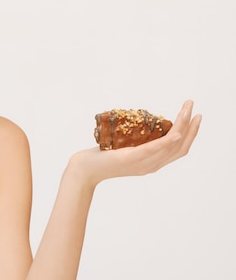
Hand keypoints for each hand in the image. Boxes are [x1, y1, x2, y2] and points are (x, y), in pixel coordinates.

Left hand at [70, 100, 201, 186]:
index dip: (190, 134)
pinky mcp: (132, 157)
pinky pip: (154, 149)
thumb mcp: (123, 148)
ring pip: (171, 144)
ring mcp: (143, 163)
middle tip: (195, 109)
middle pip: (180, 147)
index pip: (178, 150)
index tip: (194, 117)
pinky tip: (176, 132)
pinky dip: (168, 141)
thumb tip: (138, 124)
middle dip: (191, 127)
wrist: (84, 170)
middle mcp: (151, 165)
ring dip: (183, 125)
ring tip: (187, 109)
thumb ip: (134, 141)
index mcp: (152, 163)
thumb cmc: (101, 158)